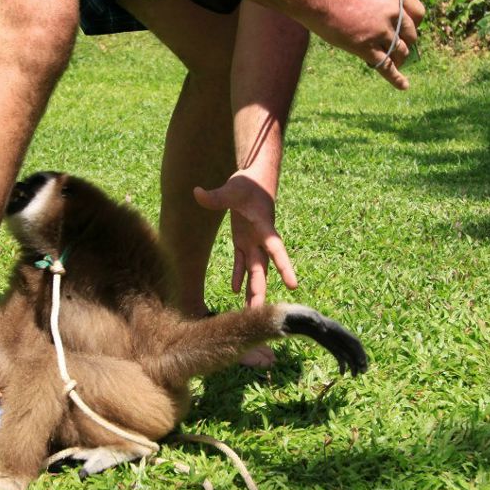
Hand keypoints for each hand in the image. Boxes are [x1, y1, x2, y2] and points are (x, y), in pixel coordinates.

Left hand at [193, 173, 297, 307]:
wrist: (258, 176)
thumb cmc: (249, 181)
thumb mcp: (232, 188)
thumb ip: (215, 196)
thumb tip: (196, 193)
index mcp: (264, 227)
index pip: (276, 249)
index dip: (285, 267)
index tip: (293, 285)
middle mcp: (262, 238)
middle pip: (263, 269)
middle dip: (261, 290)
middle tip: (260, 313)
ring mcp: (253, 240)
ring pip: (255, 270)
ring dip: (253, 289)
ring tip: (251, 312)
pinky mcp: (244, 239)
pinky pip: (242, 262)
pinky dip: (239, 275)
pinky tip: (236, 291)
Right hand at [311, 0, 425, 90]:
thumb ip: (381, 1)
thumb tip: (384, 16)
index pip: (418, 13)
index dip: (414, 24)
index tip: (408, 30)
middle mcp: (392, 12)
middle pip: (411, 35)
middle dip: (406, 44)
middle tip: (397, 48)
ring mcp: (380, 31)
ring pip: (400, 52)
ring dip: (399, 60)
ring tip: (394, 64)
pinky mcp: (366, 47)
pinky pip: (387, 66)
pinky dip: (396, 78)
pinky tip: (404, 86)